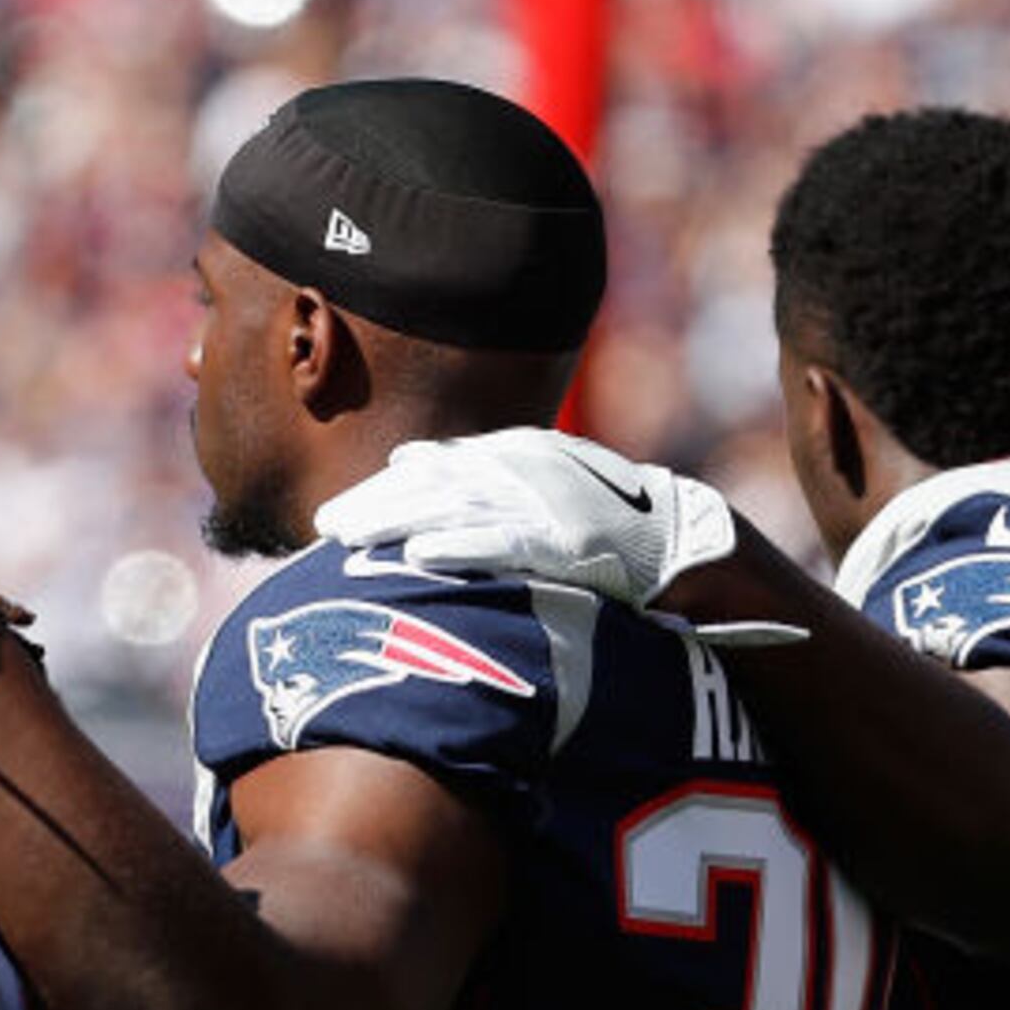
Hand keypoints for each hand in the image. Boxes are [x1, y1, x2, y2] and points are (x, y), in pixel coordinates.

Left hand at [312, 430, 767, 634]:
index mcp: (520, 453)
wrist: (683, 541)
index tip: (344, 510)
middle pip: (435, 484)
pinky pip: (502, 543)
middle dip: (377, 504)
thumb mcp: (547, 486)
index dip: (386, 489)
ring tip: (350, 539)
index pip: (439, 467)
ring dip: (398, 522)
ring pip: (456, 508)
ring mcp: (545, 503)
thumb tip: (414, 460)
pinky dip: (459, 546)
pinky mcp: (565, 541)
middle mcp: (526, 469)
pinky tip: (416, 556)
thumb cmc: (611, 523)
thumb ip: (487, 477)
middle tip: (325, 527)